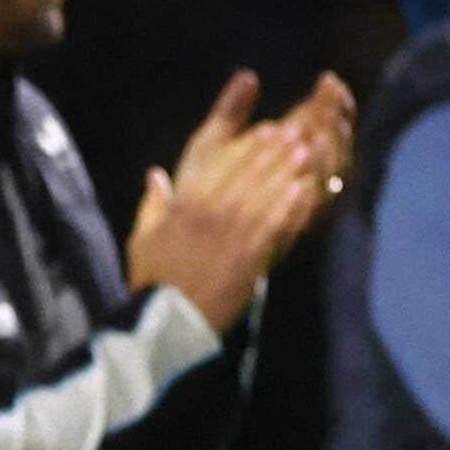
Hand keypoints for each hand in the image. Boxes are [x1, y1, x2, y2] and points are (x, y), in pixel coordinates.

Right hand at [125, 68, 341, 328]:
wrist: (168, 320)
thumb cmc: (153, 279)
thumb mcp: (141, 238)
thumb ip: (152, 203)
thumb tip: (155, 174)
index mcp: (184, 202)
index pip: (220, 163)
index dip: (247, 143)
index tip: (267, 128)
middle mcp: (209, 210)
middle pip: (247, 171)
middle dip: (272, 149)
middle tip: (296, 132)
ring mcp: (232, 232)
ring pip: (264, 193)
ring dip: (287, 170)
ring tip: (307, 153)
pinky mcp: (250, 256)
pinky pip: (274, 226)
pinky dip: (290, 207)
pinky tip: (305, 192)